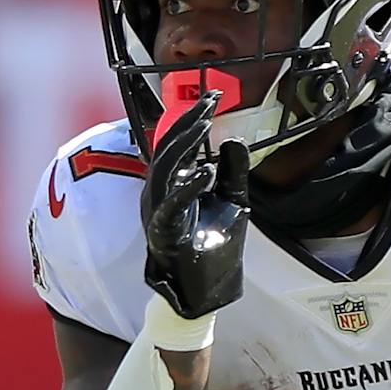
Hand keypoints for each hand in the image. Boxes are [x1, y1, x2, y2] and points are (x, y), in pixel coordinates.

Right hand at [141, 90, 249, 318]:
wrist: (208, 294)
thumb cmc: (214, 249)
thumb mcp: (232, 201)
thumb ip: (233, 172)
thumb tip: (232, 139)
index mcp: (173, 184)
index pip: (178, 143)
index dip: (193, 118)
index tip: (216, 96)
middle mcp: (160, 193)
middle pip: (168, 148)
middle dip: (188, 121)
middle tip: (211, 99)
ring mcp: (158, 212)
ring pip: (164, 168)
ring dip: (185, 143)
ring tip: (207, 123)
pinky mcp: (163, 234)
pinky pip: (171, 205)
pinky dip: (188, 186)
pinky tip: (207, 170)